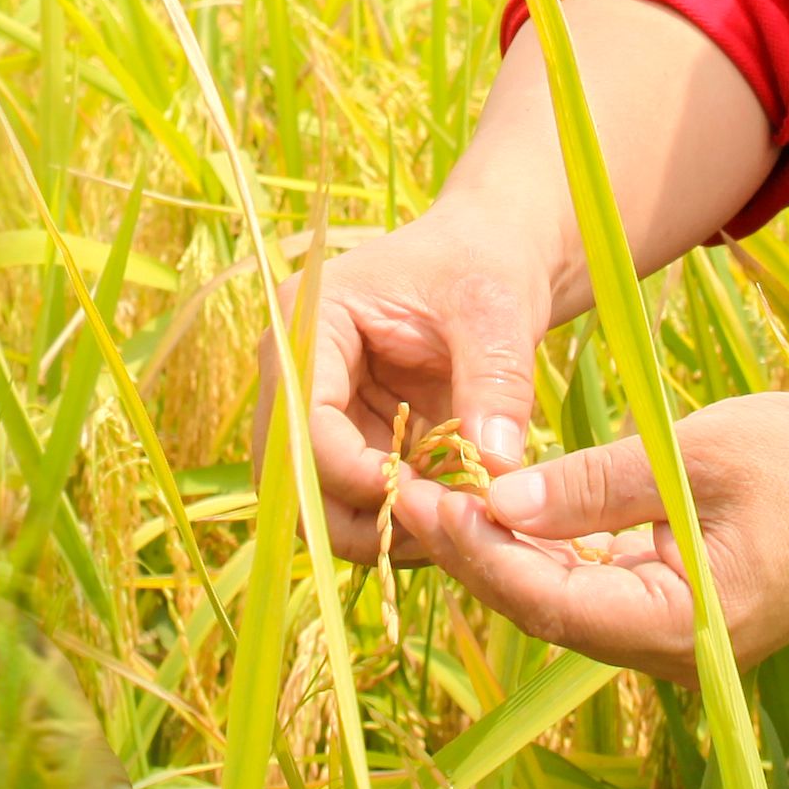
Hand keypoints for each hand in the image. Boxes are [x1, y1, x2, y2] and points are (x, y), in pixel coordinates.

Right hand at [286, 210, 568, 566]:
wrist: (495, 258)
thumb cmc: (486, 265)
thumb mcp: (496, 311)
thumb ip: (494, 381)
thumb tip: (495, 464)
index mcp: (308, 324)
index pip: (303, 424)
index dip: (355, 474)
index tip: (427, 496)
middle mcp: (297, 375)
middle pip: (293, 479)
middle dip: (361, 518)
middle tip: (440, 529)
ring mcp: (322, 414)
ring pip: (320, 504)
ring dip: (380, 530)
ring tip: (453, 524)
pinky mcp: (356, 441)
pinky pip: (359, 504)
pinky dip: (401, 523)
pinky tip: (455, 515)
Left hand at [398, 390, 788, 679]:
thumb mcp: (698, 456)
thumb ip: (597, 483)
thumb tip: (498, 499)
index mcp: (688, 630)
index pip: (552, 603)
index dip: (479, 555)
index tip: (425, 500)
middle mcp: (679, 657)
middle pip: (549, 612)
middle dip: (478, 555)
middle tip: (410, 490)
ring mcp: (683, 644)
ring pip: (568, 605)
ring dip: (509, 555)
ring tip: (442, 494)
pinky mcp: (686, 616)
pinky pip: (600, 592)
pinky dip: (553, 552)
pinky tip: (508, 508)